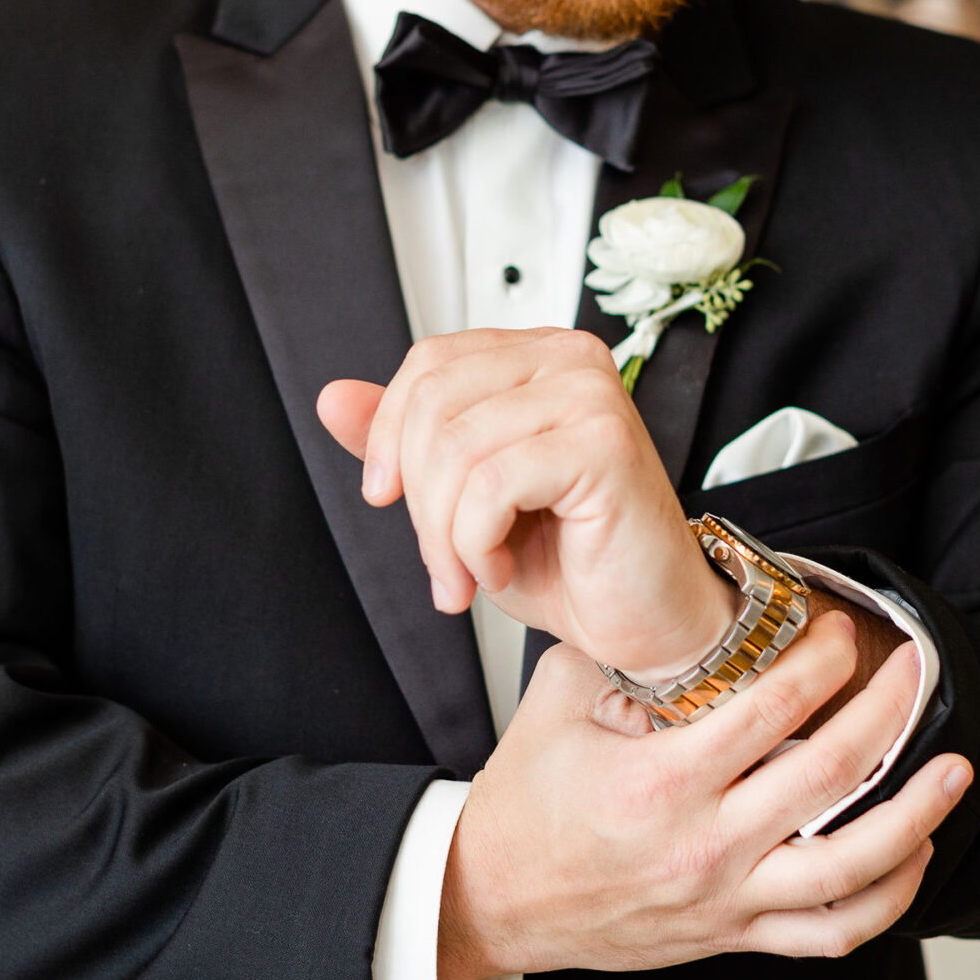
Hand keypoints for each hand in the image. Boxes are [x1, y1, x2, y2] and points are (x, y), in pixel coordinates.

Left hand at [317, 330, 733, 677]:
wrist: (646, 622)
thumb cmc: (570, 560)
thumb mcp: (461, 496)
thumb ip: (403, 442)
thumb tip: (333, 398)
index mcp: (535, 358)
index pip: (428, 362)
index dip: (388, 434)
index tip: (385, 496)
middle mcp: (568, 359)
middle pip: (432, 402)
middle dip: (418, 500)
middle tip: (441, 564)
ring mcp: (590, 394)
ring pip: (455, 447)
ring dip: (446, 534)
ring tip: (474, 571)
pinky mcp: (604, 442)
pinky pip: (491, 484)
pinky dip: (478, 543)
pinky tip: (504, 566)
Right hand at [436, 614, 971, 979]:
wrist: (492, 897)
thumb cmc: (527, 798)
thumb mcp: (559, 699)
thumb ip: (628, 654)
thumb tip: (690, 602)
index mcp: (660, 782)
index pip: (770, 709)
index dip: (820, 660)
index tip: (840, 629)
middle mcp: (703, 845)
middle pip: (828, 776)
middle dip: (887, 712)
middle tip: (915, 668)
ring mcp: (726, 899)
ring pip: (851, 868)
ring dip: (915, 813)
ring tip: (953, 769)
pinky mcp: (735, 935)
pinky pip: (833, 932)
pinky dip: (887, 896)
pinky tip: (911, 851)